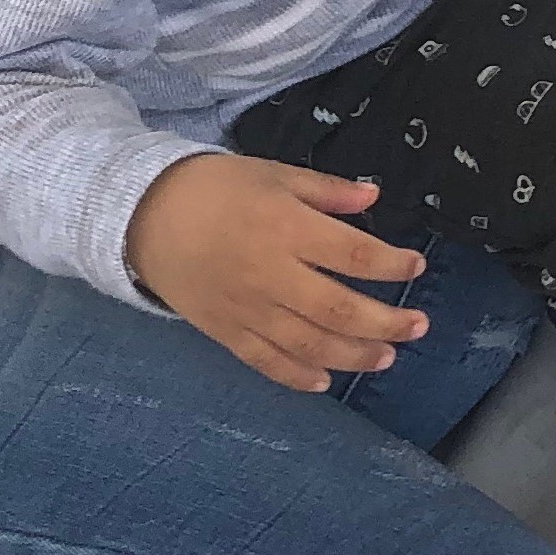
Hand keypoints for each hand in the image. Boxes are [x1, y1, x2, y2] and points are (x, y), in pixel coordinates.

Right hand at [126, 155, 429, 391]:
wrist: (137, 212)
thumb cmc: (212, 187)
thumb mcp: (272, 174)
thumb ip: (325, 190)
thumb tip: (375, 196)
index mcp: (284, 228)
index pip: (353, 253)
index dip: (391, 264)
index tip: (415, 266)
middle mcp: (269, 274)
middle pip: (340, 310)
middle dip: (387, 323)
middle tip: (418, 326)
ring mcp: (246, 307)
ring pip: (310, 344)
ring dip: (355, 356)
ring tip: (387, 357)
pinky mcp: (223, 329)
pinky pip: (265, 361)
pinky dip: (297, 376)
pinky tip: (325, 380)